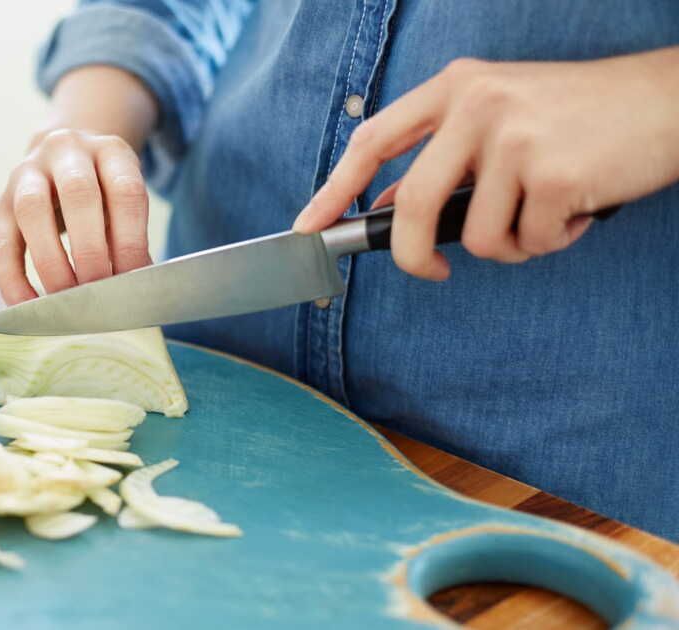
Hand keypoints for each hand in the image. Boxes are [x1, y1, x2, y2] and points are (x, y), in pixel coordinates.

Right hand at [0, 129, 151, 303]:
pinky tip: (28, 306)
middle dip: (91, 249)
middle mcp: (66, 151)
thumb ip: (129, 236)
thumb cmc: (103, 193)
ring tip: (66, 299)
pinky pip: (2, 242)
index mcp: (110, 150)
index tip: (133, 280)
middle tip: (99, 291)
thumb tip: (131, 286)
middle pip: (78, 193)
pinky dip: (13, 278)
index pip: (125, 191)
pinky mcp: (0, 202)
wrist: (63, 160)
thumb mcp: (124, 201)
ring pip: (32, 210)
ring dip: (51, 262)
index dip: (131, 240)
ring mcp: (27, 172)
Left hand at [292, 47, 678, 280]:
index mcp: (457, 86)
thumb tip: (392, 209)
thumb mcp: (502, 112)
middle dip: (413, 255)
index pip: (374, 139)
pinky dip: (552, 242)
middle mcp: (478, 106)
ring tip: (546, 215)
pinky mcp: (554, 174)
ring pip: (478, 237)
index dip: (336, 187)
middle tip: (430, 273)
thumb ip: (447, 153)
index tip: (308, 225)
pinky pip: (528, 243)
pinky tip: (578, 209)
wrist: (669, 102)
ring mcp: (515, 138)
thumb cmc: (581, 116)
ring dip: (511, 246)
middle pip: (413, 206)